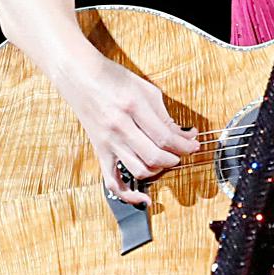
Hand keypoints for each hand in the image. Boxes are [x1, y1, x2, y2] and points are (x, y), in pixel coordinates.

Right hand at [63, 53, 198, 209]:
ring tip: (164, 161)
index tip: (194, 145)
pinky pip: (112, 181)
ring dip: (158, 170)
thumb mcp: (145, 89)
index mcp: (133, 106)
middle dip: (175, 158)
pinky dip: (128, 195)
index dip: (185, 145)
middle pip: (155, 156)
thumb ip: (165, 115)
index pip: (166, 137)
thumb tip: (185, 136)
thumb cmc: (112, 78)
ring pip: (139, 170)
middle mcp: (119, 126)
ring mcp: (108, 141)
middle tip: (181, 152)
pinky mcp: (99, 151)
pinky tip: (143, 199)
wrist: (79, 75)